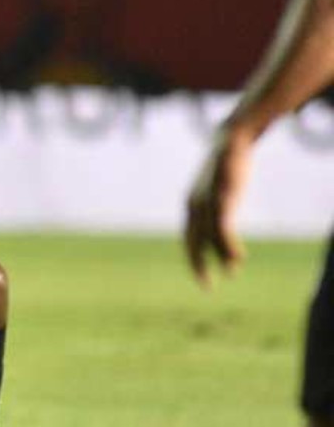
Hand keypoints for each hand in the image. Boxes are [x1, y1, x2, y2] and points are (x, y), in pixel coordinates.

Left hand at [183, 128, 252, 287]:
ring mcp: (208, 201)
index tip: (200, 275)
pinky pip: (223, 227)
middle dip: (198, 265)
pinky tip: (238, 257)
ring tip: (231, 272)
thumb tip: (220, 227)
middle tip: (205, 287)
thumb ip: (216, 208)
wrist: (229, 140)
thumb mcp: (217, 189)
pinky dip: (228, 244)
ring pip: (210, 237)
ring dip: (221, 256)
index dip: (193, 257)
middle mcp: (194, 206)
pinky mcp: (223, 197)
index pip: (188, 238)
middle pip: (193, 241)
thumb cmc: (224, 167)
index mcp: (190, 206)